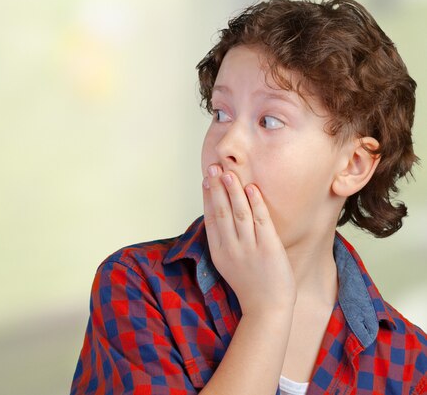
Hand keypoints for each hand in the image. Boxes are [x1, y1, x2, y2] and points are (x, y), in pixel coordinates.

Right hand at [202, 165, 296, 316]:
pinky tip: (252, 189)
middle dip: (216, 188)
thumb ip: (223, 240)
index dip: (207, 197)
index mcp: (218, 251)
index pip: (210, 218)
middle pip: (221, 212)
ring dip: (233, 191)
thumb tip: (220, 216)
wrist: (267, 308)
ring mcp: (249, 248)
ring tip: (229, 173)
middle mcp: (231, 248)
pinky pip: (261, 221)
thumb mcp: (227, 263)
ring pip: (239, 213)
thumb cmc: (249, 284)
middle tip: (213, 167)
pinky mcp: (268, 248)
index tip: (206, 179)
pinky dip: (256, 204)